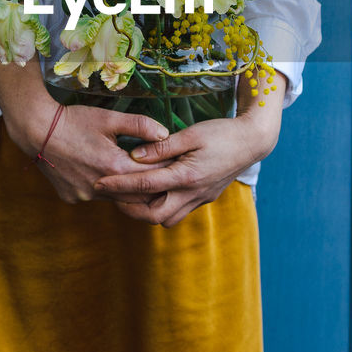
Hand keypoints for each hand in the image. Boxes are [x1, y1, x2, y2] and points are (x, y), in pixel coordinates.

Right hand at [9, 101, 178, 205]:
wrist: (36, 130)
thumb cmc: (74, 120)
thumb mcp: (110, 118)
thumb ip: (140, 125)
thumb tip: (166, 134)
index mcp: (114, 167)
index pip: (152, 176)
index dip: (166, 169)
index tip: (176, 164)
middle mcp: (100, 188)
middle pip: (138, 196)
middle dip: (151, 184)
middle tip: (161, 173)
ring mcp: (84, 196)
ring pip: (117, 199)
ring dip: (127, 188)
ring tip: (136, 174)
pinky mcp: (72, 197)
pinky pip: (96, 198)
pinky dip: (105, 189)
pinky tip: (103, 173)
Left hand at [92, 75, 285, 227]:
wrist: (253, 142)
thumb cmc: (222, 132)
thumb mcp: (191, 134)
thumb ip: (161, 147)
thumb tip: (134, 155)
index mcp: (186, 176)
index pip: (144, 185)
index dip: (118, 185)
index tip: (99, 182)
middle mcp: (192, 193)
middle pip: (153, 216)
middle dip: (130, 209)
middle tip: (113, 195)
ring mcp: (200, 199)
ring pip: (167, 219)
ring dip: (147, 212)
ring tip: (131, 194)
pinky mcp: (205, 198)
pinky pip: (179, 212)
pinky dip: (162, 207)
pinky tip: (154, 192)